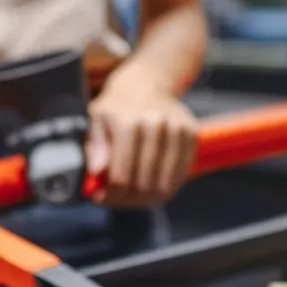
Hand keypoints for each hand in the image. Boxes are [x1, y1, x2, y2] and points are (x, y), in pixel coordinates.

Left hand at [84, 73, 196, 207]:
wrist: (146, 85)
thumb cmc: (116, 109)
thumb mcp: (96, 121)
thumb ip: (95, 147)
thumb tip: (98, 172)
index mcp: (128, 122)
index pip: (122, 175)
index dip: (111, 195)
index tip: (102, 199)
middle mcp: (156, 124)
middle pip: (143, 183)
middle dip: (127, 199)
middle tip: (117, 200)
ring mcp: (177, 130)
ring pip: (163, 185)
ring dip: (146, 199)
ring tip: (133, 196)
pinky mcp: (191, 135)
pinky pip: (180, 176)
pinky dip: (166, 188)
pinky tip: (151, 186)